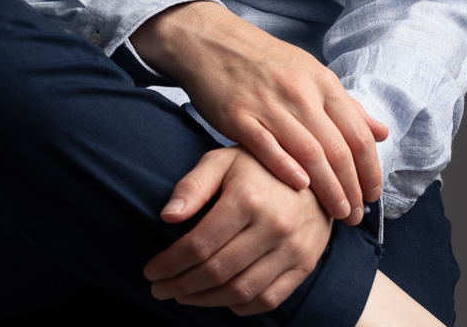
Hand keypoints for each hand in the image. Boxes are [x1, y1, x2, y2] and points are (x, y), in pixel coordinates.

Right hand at [132, 2, 387, 222]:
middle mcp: (300, 92)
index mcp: (321, 81)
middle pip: (337, 149)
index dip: (370, 169)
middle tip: (356, 216)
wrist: (211, 41)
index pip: (358, 133)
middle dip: (352, 189)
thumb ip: (345, 105)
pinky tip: (300, 189)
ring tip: (337, 214)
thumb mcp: (310, 73)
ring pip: (309, 153)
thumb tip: (382, 132)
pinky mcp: (238, 115)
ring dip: (328, 189)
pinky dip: (286, 170)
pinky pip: (267, 147)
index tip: (373, 196)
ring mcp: (269, 103)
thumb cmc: (264, 61)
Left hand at [143, 145, 332, 315]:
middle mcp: (273, 226)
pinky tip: (219, 298)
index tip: (150, 271)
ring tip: (183, 296)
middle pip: (216, 272)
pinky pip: (267, 299)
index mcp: (248, 199)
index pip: (199, 245)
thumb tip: (166, 216)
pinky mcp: (304, 265)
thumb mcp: (223, 160)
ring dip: (205, 300)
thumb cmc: (259, 166)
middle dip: (180, 286)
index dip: (169, 263)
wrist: (316, 171)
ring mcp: (292, 249)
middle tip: (159, 288)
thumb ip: (193, 185)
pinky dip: (239, 306)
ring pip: (239, 292)